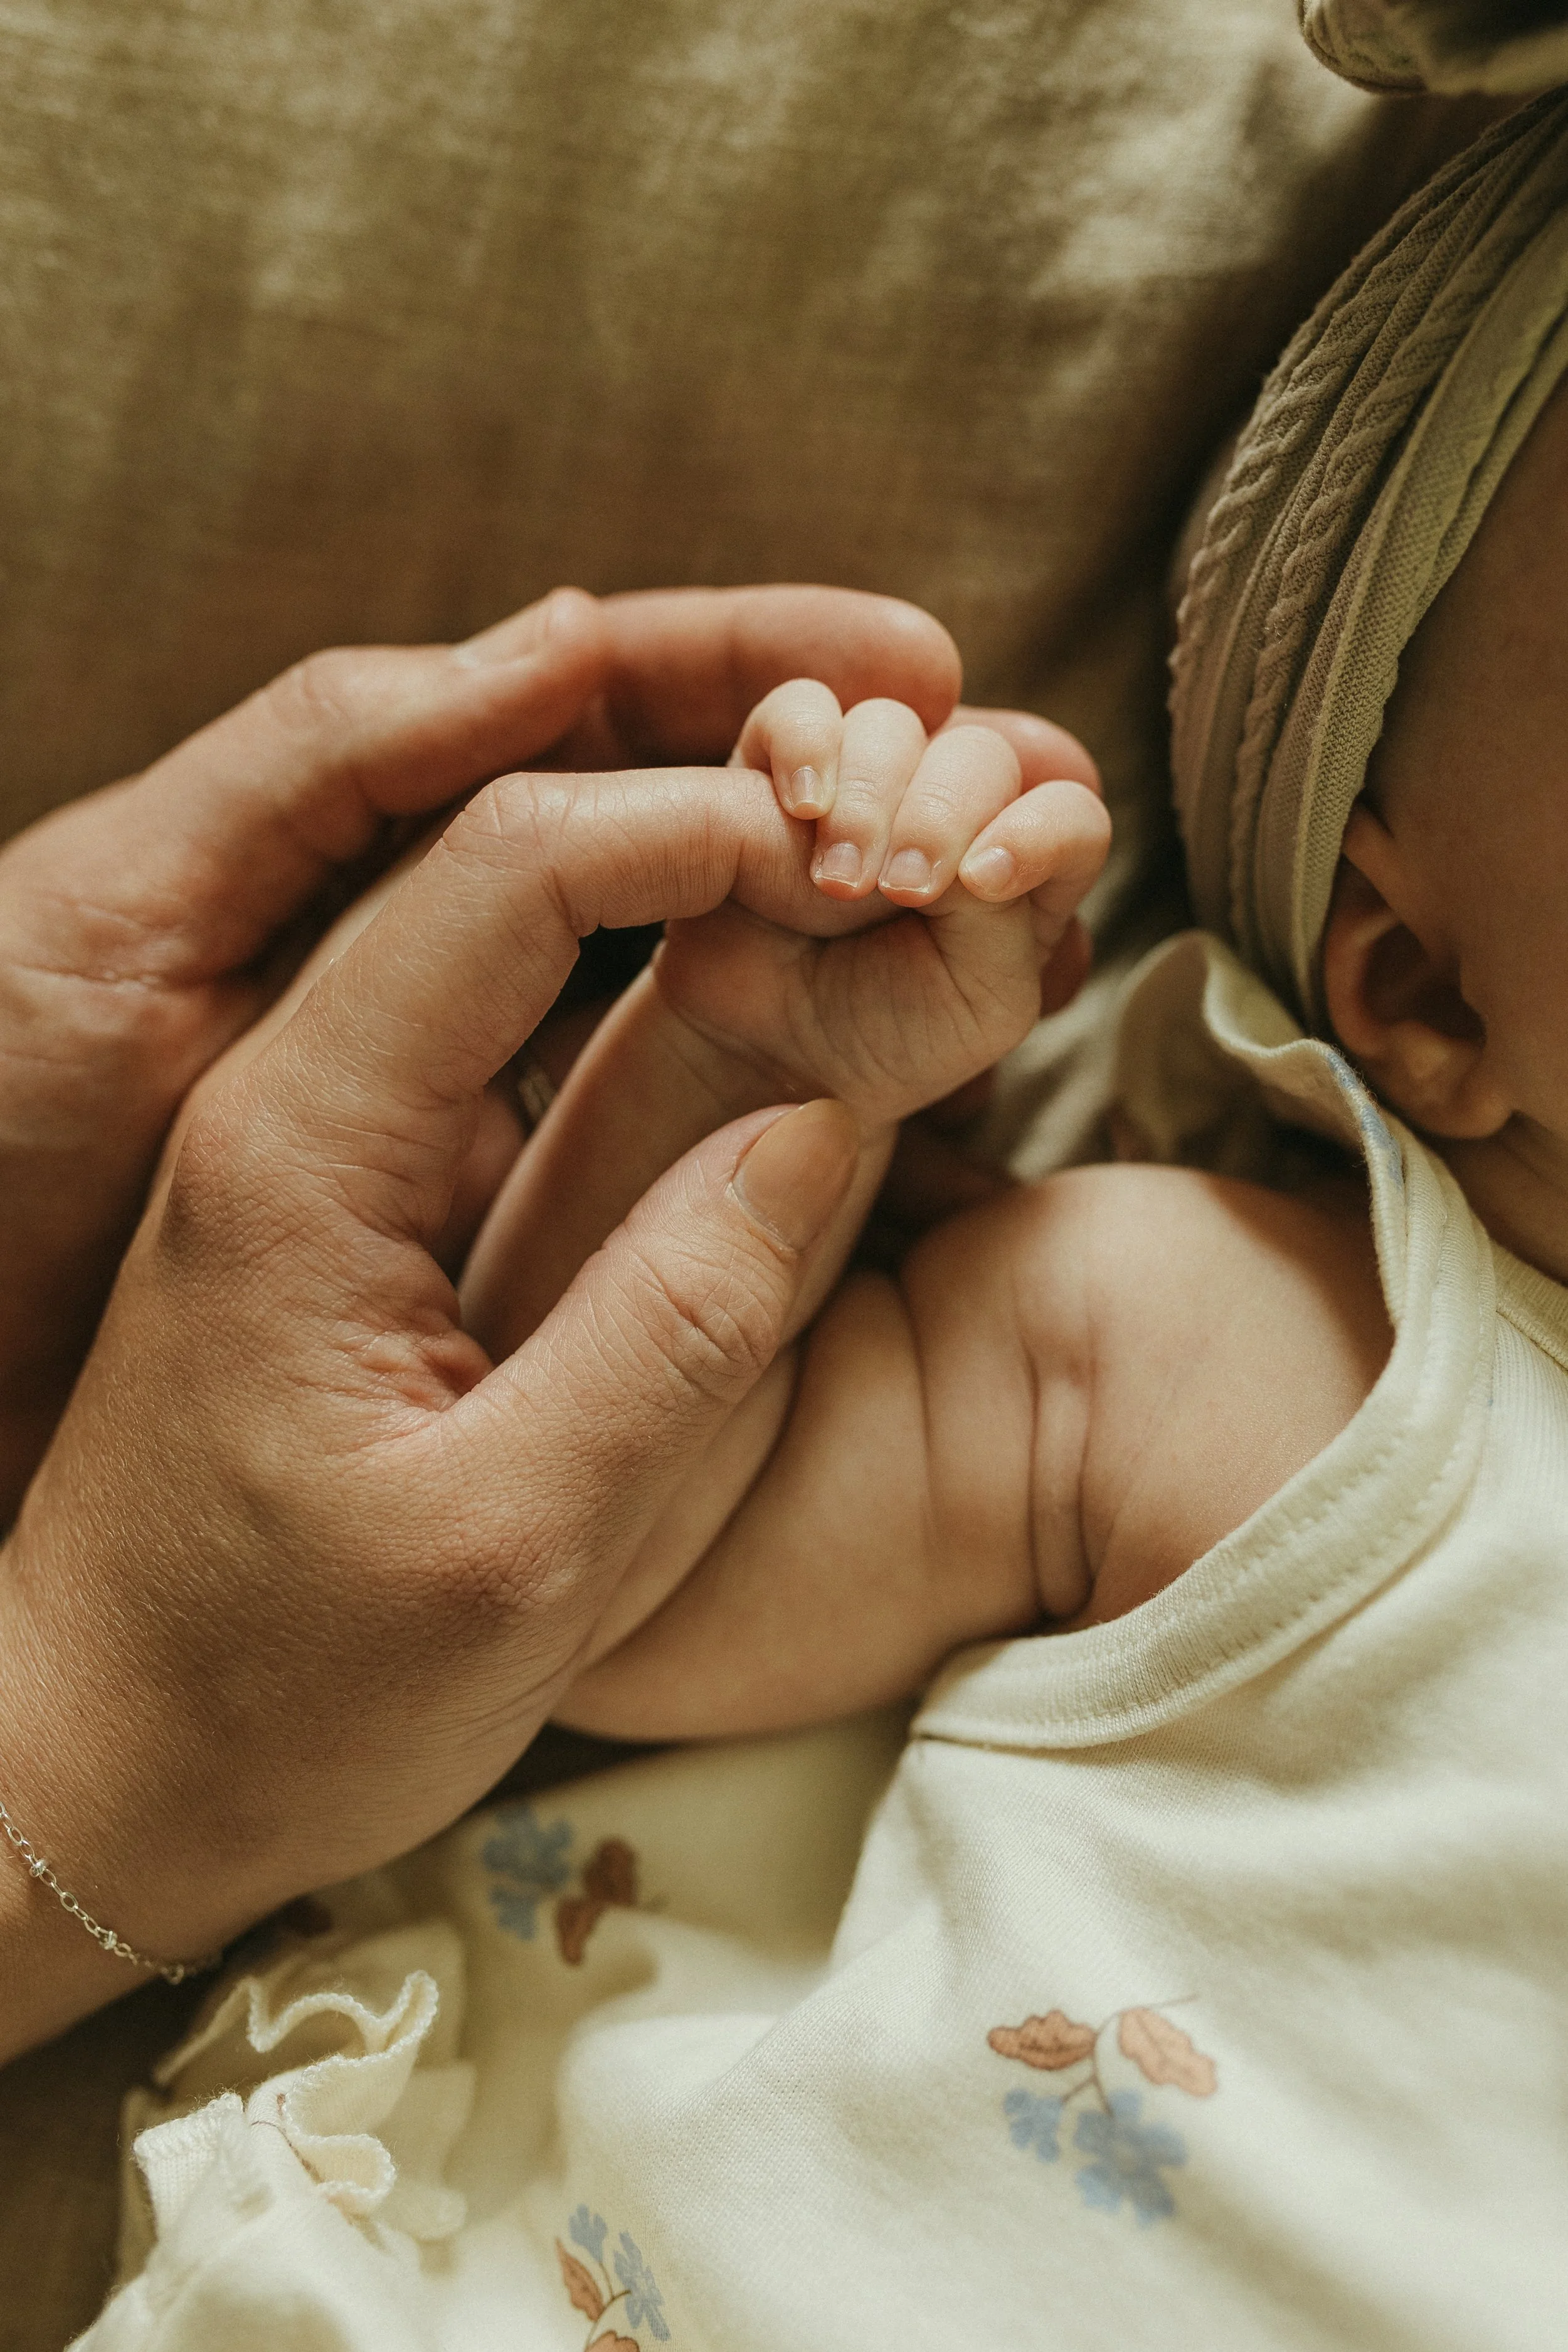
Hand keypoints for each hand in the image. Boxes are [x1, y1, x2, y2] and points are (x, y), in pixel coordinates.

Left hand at [0, 760, 876, 2060]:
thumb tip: (821, 1126)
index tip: (864, 850)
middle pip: (511, 853)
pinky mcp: (360, 1201)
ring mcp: (325, 1143)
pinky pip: (514, 1045)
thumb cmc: (276, 1696)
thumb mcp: (510, 1552)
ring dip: (687, 898)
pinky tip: (767, 1027)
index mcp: (303, 1141)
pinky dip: (647, 1006)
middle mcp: (299, 1097)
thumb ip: (674, 1334)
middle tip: (898, 831)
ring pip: (517, 938)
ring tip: (862, 900)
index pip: (511, 863)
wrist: (98, 1769)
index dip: (703, 820)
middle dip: (710, 808)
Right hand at [654, 683, 1109, 1130]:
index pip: (1068, 813)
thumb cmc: (887, 1037)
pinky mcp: (780, 768)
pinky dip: (806, 740)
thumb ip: (1005, 920)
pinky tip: (801, 804)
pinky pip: (801, 706)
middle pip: (980, 757)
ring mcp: (867, 781)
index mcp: (1018, 867)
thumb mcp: (983, 1003)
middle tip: (898, 889)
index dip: (1040, 832)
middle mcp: (951, 810)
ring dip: (873, 797)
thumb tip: (973, 855)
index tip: (984, 882)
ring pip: (894, 725)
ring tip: (836, 883)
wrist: (773, 1056)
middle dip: (943, 818)